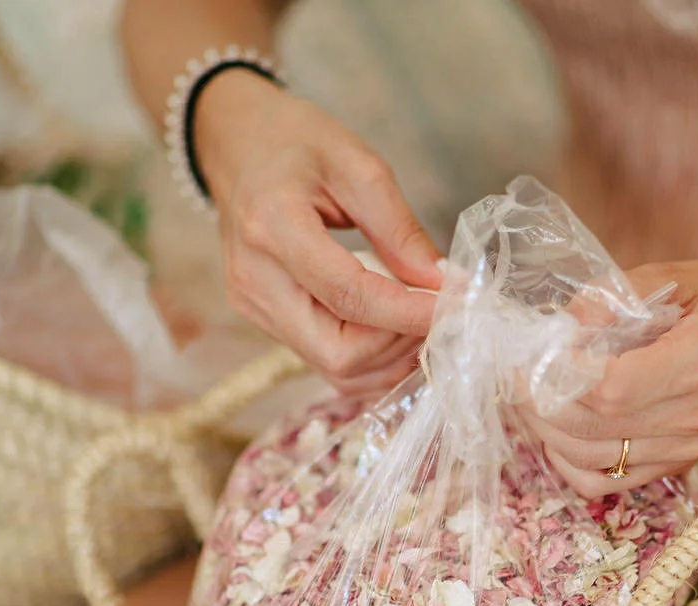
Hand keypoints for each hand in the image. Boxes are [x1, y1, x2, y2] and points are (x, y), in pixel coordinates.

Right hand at [194, 70, 442, 396]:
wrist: (238, 144)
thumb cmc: (297, 144)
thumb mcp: (358, 165)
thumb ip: (400, 228)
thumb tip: (442, 283)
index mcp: (272, 227)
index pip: (350, 296)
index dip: (410, 312)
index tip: (458, 304)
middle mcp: (254, 279)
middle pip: (338, 352)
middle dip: (399, 342)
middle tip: (438, 311)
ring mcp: (253, 306)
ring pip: (335, 368)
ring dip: (389, 356)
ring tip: (420, 316)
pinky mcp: (262, 319)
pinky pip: (325, 361)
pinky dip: (371, 357)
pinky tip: (395, 328)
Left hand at [522, 259, 697, 496]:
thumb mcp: (684, 275)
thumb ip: (617, 296)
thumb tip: (561, 327)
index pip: (615, 387)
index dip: (559, 376)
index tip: (527, 353)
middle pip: (595, 428)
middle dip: (538, 403)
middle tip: (510, 372)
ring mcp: (695, 446)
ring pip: (593, 460)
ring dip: (547, 431)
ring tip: (528, 394)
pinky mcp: (684, 464)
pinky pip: (609, 480)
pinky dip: (571, 458)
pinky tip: (561, 424)